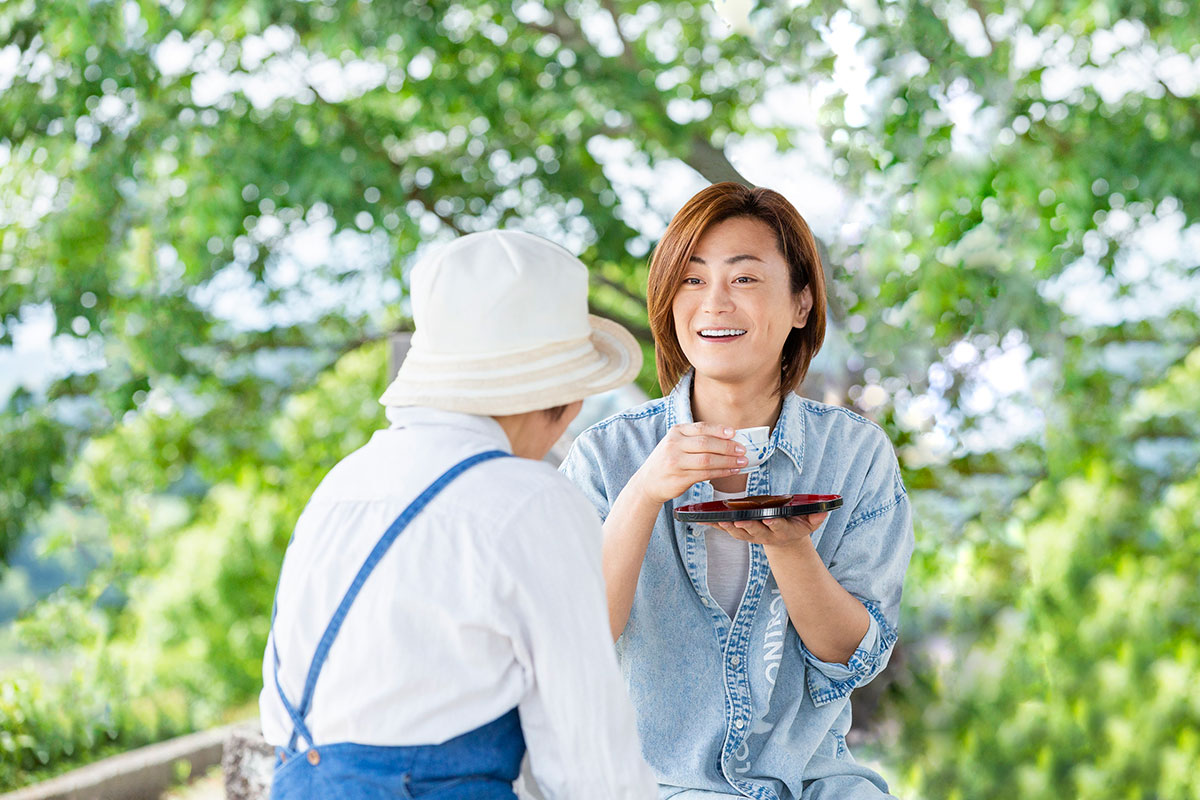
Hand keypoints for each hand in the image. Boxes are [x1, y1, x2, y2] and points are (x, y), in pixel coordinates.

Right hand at [630, 422, 747, 505]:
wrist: (648, 482)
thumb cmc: (668, 460)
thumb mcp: (676, 443)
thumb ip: (696, 438)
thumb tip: (729, 438)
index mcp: (676, 432)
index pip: (701, 428)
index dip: (719, 430)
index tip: (734, 433)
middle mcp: (674, 445)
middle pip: (706, 443)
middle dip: (727, 447)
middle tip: (742, 450)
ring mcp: (676, 462)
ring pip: (707, 460)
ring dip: (728, 461)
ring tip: (741, 462)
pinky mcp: (680, 478)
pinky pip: (706, 474)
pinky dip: (722, 472)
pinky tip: (731, 471)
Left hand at [712, 512, 828, 549]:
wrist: (786, 540)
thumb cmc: (797, 524)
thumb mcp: (809, 522)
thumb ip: (815, 517)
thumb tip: (824, 510)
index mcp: (783, 530)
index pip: (779, 527)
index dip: (774, 524)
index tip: (769, 519)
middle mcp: (766, 535)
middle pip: (755, 531)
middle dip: (746, 526)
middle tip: (737, 520)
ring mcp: (752, 535)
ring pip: (738, 532)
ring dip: (728, 527)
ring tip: (718, 520)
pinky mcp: (740, 533)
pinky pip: (726, 529)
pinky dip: (714, 525)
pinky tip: (702, 520)